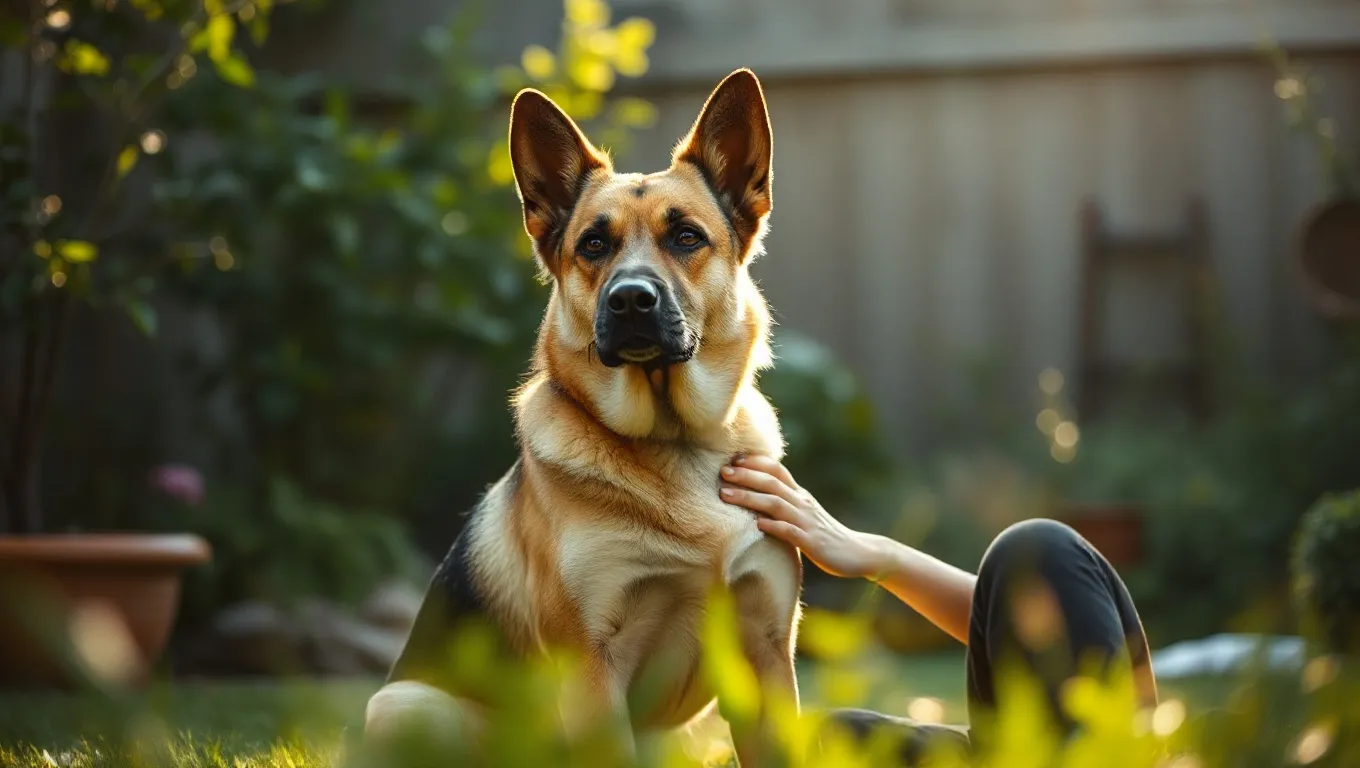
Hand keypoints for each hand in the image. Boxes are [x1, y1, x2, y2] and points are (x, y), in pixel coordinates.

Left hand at [720, 455, 882, 579]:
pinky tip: (756, 524)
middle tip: (722, 472)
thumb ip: (786, 503)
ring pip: (776, 504)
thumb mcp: (804, 514)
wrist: (858, 552)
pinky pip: (790, 532)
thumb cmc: (826, 534)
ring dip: (750, 497)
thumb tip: (758, 495)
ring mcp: (807, 522)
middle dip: (745, 476)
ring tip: (725, 495)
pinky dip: (773, 526)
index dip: (755, 463)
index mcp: (800, 495)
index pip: (777, 471)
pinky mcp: (812, 542)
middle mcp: (803, 503)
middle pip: (772, 483)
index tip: (732, 460)